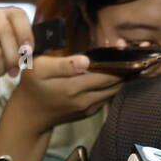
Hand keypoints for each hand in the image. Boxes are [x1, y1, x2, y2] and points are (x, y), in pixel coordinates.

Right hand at [0, 6, 35, 83]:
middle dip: (14, 58)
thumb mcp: (14, 39)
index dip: (26, 35)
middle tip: (15, 71)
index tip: (28, 53)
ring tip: (1, 71)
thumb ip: (27, 44)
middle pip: (6, 36)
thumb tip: (38, 54)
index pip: (19, 18)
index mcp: (8, 13)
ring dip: (0, 69)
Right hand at [7, 53, 125, 132]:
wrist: (30, 115)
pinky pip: (108, 96)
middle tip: (130, 49)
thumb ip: (63, 65)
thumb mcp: (38, 69)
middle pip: (117, 83)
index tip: (123, 45)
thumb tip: (86, 60)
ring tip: (127, 59)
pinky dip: (115, 84)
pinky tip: (116, 72)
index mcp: (73, 87)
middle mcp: (85, 100)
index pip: (107, 74)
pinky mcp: (90, 112)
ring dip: (124, 76)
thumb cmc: (32, 85)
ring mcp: (89, 108)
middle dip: (126, 66)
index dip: (119, 60)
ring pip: (115, 91)